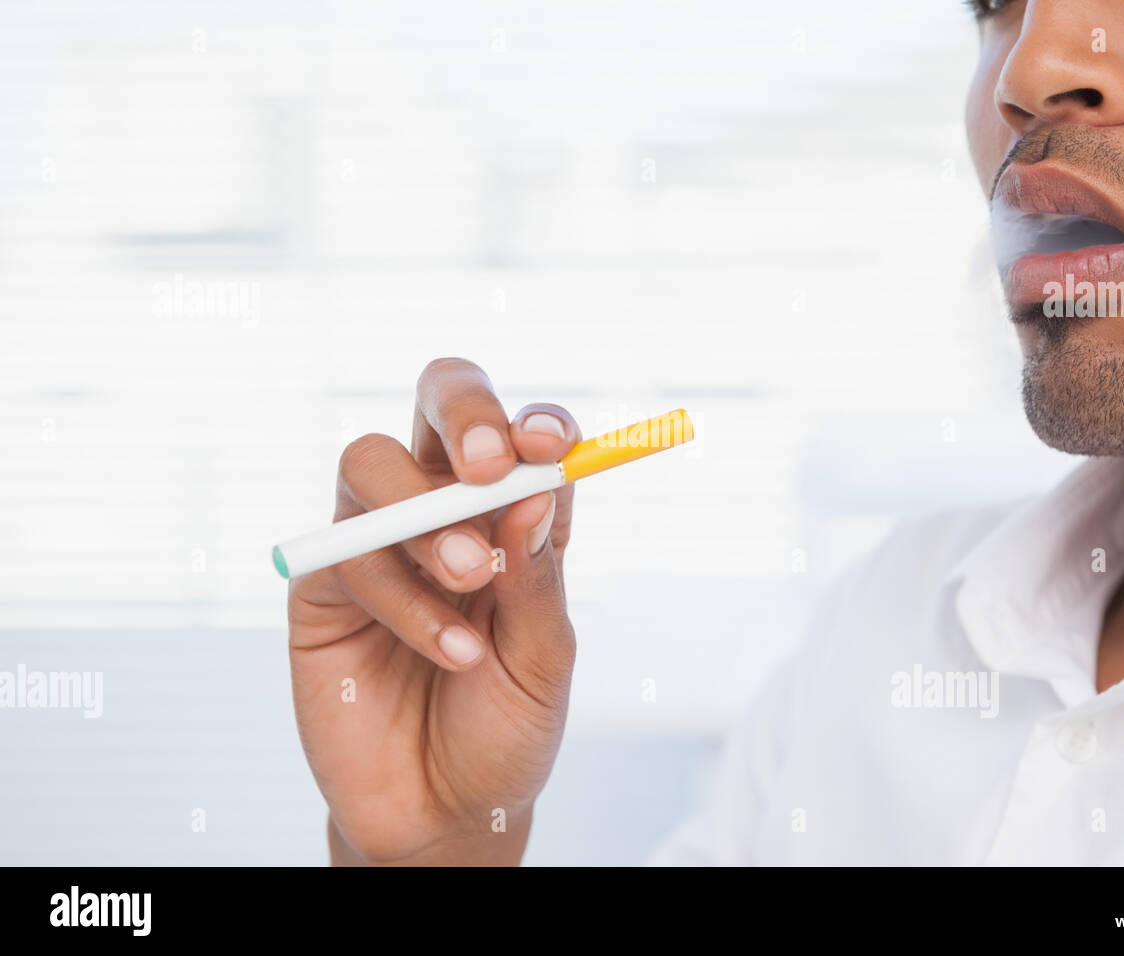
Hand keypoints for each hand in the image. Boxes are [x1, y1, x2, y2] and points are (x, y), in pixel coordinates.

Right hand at [288, 358, 579, 864]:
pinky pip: (350, 552)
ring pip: (372, 461)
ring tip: (470, 580)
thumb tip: (535, 488)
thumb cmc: (504, 731)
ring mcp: (380, 542)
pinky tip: (449, 652)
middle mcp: (446, 513)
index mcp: (512, 518)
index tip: (549, 446)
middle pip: (438, 405)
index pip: (521, 438)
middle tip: (488, 464)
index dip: (534, 424)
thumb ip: (538, 577)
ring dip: (427, 516)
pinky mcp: (325, 585)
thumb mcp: (543, 660)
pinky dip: (404, 597)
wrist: (441, 814)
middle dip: (464, 412)